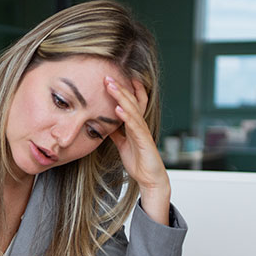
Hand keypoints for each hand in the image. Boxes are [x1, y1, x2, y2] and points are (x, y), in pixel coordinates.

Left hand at [105, 76, 169, 224]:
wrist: (150, 179)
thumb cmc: (139, 162)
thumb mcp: (123, 144)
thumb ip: (117, 133)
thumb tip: (106, 124)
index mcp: (135, 125)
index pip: (129, 103)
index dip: (121, 90)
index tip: (109, 79)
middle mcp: (140, 125)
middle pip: (131, 102)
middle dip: (119, 88)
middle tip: (107, 76)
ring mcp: (143, 132)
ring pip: (133, 110)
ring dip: (122, 97)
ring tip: (111, 86)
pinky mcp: (145, 141)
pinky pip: (135, 127)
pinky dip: (126, 117)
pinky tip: (118, 109)